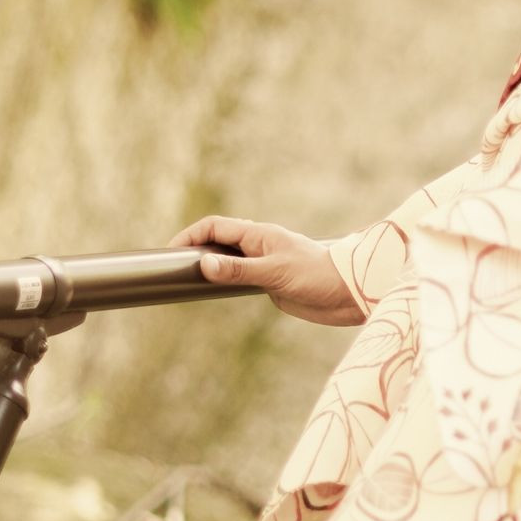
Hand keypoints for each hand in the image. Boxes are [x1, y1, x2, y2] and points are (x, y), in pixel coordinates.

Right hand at [168, 215, 361, 324]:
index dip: (190, 236)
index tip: (170, 252)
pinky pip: (239, 277)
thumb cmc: (318, 276)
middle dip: (194, 248)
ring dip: (207, 265)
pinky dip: (222, 280)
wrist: (350, 293)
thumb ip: (239, 271)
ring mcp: (263, 263)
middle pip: (217, 241)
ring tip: (185, 280)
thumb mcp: (275, 273)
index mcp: (259, 235)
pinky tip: (212, 291)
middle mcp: (258, 246)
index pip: (215, 227)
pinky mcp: (270, 282)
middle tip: (171, 267)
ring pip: (227, 259)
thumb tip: (204, 265)